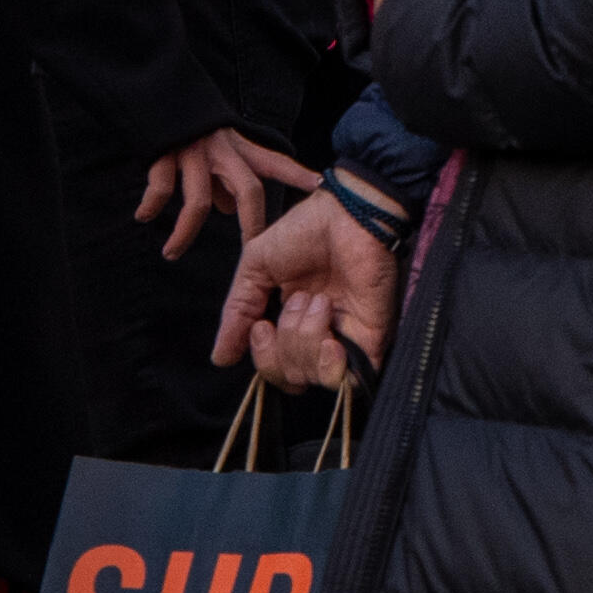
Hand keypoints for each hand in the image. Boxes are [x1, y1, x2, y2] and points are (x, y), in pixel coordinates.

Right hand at [136, 126, 310, 261]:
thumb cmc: (193, 130)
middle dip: (252, 224)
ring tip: (172, 253)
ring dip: (184, 234)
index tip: (319, 184)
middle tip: (251, 251)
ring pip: (198, 204)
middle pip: (247, 191)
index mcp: (238, 149)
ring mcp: (195, 153)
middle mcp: (222, 151)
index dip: (296, 174)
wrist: (160, 95)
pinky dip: (150, 206)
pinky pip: (160, 189)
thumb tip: (230, 212)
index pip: (274, 162)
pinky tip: (144, 216)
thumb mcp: (219, 149)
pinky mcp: (165, 154)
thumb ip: (227, 180)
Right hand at [217, 186, 404, 388]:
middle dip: (283, 346)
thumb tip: (220, 357)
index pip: (274, 366)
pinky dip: (331, 367)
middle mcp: (318, 334)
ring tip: (319, 301)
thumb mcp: (255, 268)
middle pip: (291, 377)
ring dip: (305, 338)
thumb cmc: (305, 230)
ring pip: (313, 377)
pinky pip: (347, 379)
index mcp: (292, 320)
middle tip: (296, 302)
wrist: (346, 213)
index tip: (261, 324)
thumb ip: (238, 312)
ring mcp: (346, 337)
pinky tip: (330, 339)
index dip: (263, 356)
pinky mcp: (371, 339)